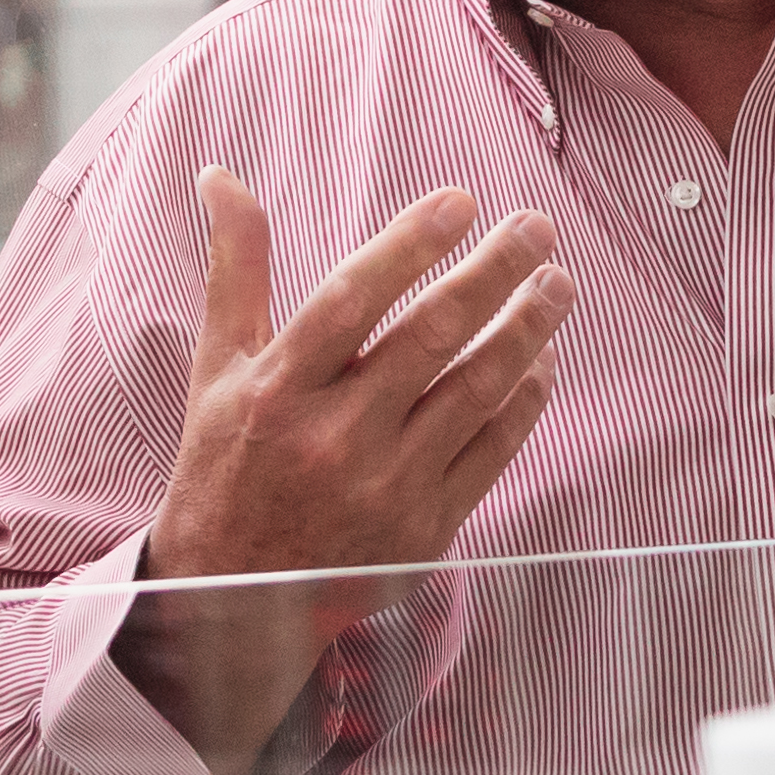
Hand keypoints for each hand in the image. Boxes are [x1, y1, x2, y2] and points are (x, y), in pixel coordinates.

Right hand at [128, 172, 569, 774]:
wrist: (234, 598)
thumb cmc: (227, 465)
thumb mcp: (219, 366)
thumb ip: (235, 269)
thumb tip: (222, 176)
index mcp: (276, 391)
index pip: (351, 300)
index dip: (409, 245)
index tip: (461, 202)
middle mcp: (332, 438)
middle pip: (430, 337)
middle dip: (494, 272)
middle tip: (536, 229)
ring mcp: (385, 487)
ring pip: (476, 391)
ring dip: (527, 330)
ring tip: (556, 285)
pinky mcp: (426, 529)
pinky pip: (493, 450)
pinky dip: (525, 400)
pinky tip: (542, 361)